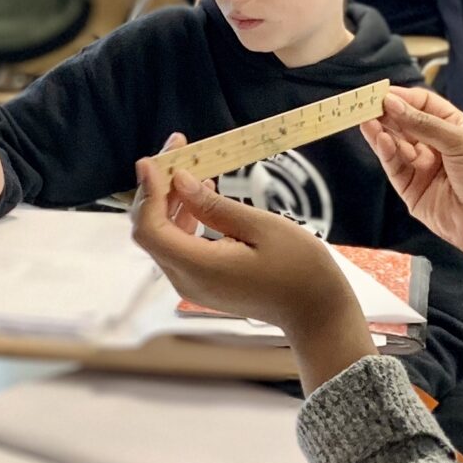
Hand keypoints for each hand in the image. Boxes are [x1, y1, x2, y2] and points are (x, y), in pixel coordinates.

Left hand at [129, 159, 373, 386]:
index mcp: (199, 267)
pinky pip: (179, 246)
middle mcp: (186, 280)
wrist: (315, 311)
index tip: (153, 159)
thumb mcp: (261, 227)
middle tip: (178, 150)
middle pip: (151, 230)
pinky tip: (201, 196)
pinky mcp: (201, 282)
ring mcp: (192, 284)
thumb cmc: (299, 269)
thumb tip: (180, 181)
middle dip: (157, 188)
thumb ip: (214, 205)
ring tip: (193, 167)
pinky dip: (183, 218)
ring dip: (170, 200)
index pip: (150, 228)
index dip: (147, 192)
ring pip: (163, 237)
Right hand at [360, 86, 462, 275]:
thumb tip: (393, 104)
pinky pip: (394, 167)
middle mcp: (436, 146)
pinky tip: (380, 139)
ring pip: (395, 145)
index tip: (382, 93)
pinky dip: (386, 152)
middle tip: (366, 104)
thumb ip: (424, 123)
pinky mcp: (412, 190)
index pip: (422, 104)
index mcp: (454, 127)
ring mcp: (423, 168)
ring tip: (368, 120)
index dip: (402, 98)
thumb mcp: (461, 141)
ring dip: (381, 132)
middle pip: (404, 123)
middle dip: (386, 113)